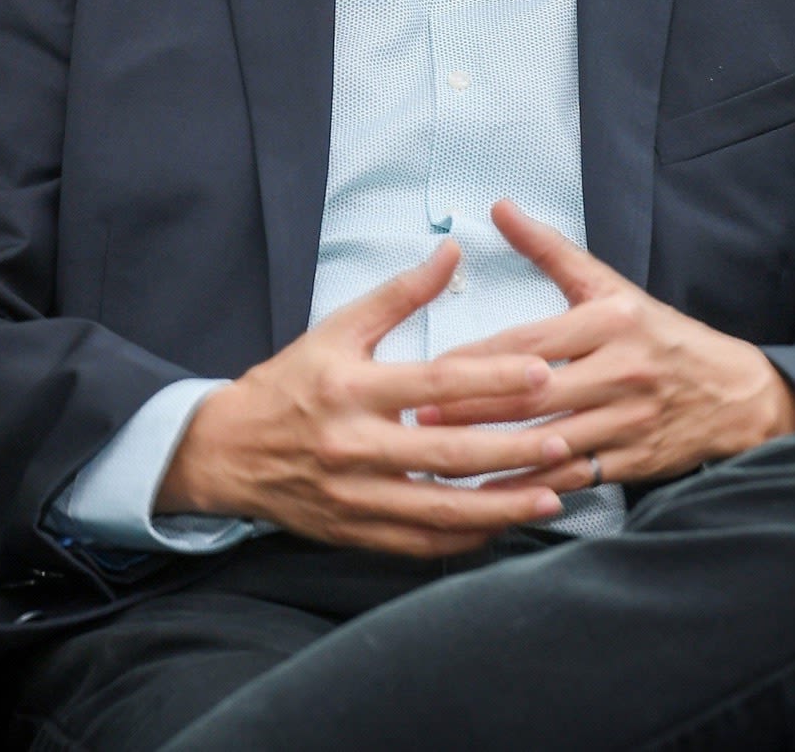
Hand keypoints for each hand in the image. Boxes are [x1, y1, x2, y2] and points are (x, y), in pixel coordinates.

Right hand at [156, 240, 581, 556]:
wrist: (226, 451)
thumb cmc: (289, 383)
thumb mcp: (336, 329)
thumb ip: (399, 295)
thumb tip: (452, 252)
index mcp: (350, 388)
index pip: (435, 383)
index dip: (492, 379)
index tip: (543, 371)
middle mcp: (353, 445)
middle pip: (447, 453)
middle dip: (513, 449)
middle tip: (567, 439)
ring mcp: (355, 495)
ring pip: (441, 509)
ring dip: (503, 505)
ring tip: (553, 496)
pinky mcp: (356, 532)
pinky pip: (421, 543)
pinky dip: (467, 537)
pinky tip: (504, 524)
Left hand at [411, 202, 794, 488]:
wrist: (735, 393)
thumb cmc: (658, 334)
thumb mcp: (609, 286)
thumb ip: (549, 249)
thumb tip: (498, 206)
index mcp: (611, 322)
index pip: (529, 342)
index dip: (477, 357)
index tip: (429, 369)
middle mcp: (622, 371)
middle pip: (534, 394)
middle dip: (472, 408)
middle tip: (417, 416)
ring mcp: (630, 420)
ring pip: (549, 441)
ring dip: (493, 453)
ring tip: (440, 457)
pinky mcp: (636, 460)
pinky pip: (574, 477)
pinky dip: (532, 487)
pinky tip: (491, 495)